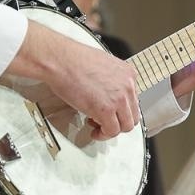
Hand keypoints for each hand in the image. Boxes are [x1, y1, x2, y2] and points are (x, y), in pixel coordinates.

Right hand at [5, 20, 139, 140]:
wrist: (61, 60)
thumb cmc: (73, 60)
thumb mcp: (102, 66)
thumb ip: (111, 80)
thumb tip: (107, 92)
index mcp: (128, 74)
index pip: (133, 100)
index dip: (121, 110)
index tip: (112, 112)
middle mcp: (127, 86)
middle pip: (132, 115)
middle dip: (119, 122)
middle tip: (105, 122)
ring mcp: (119, 99)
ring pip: (125, 126)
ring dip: (111, 130)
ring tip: (98, 127)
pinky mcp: (106, 110)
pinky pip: (111, 131)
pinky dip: (103, 134)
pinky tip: (94, 131)